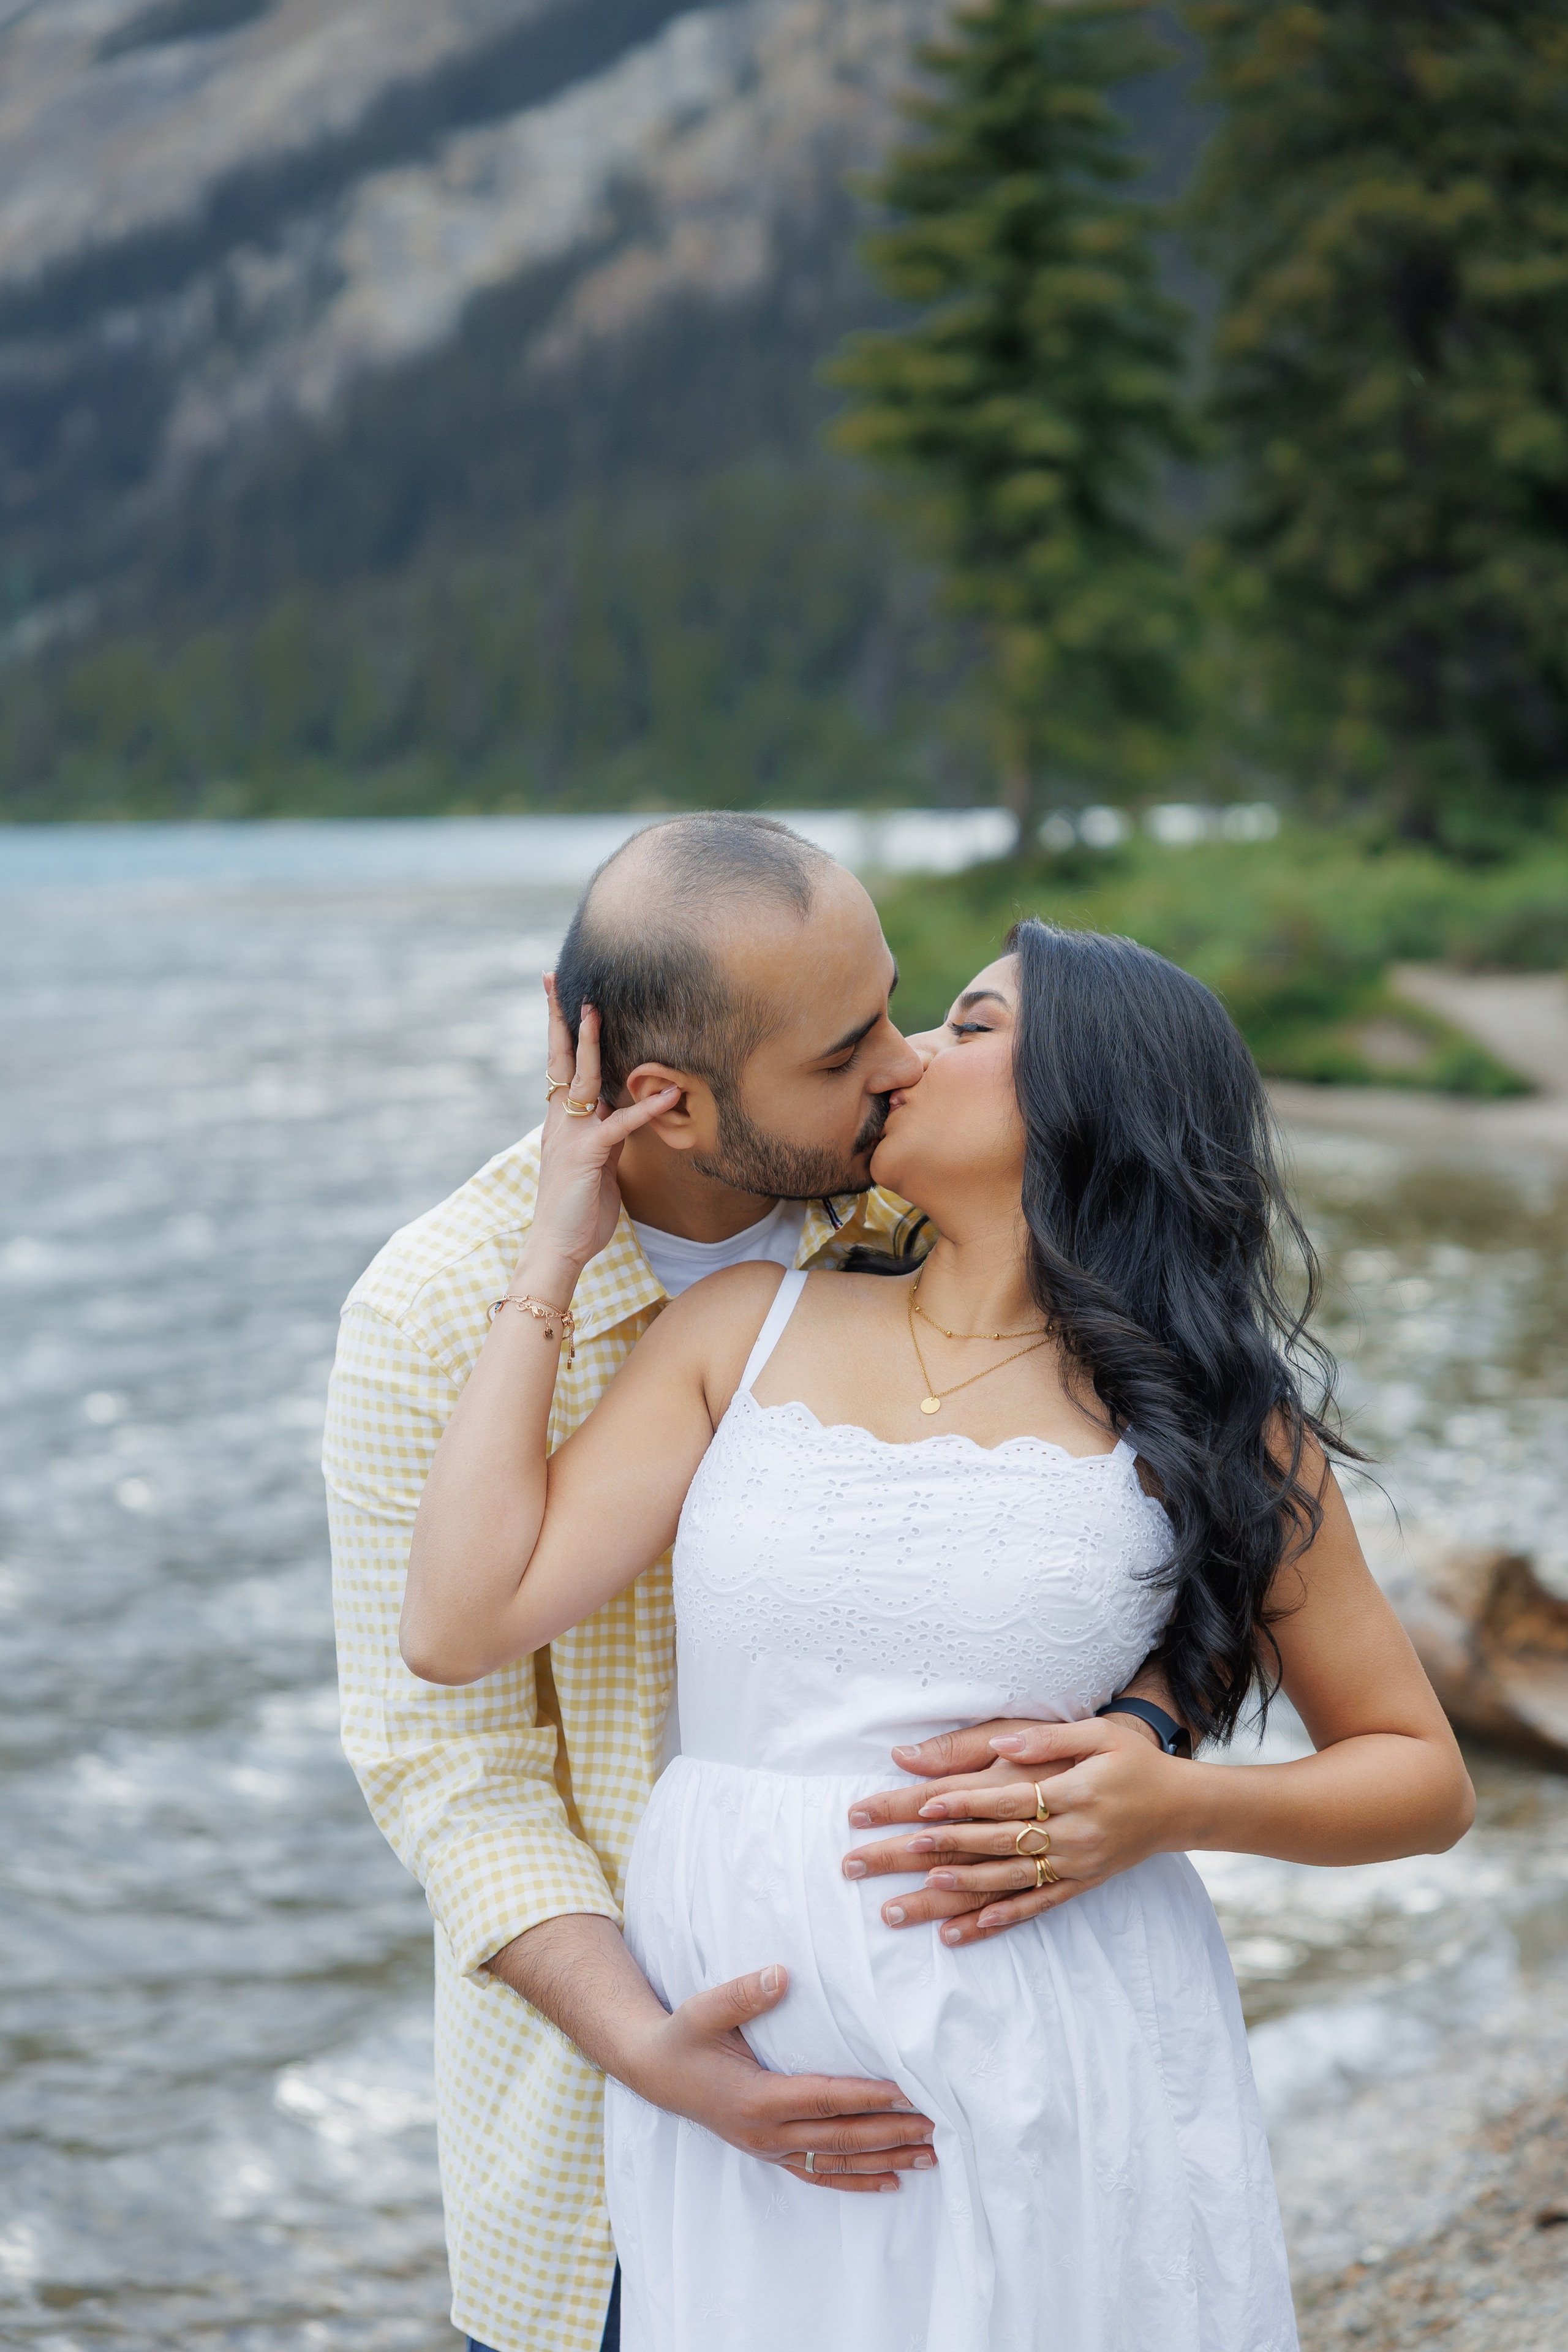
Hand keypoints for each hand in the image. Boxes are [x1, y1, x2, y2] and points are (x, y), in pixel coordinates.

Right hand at [523, 978, 676, 1282]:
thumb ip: (606, 1133)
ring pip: (583, 1080)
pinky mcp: (589, 1156)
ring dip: (593, 1044)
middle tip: (557, 980)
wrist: (557, 1247)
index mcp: (561, 1121)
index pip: (559, 1065)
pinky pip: (621, 1125)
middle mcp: (561, 1122)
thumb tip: (621, 1112)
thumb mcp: (594, 1162)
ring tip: (600, 1010)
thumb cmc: (577, 1209)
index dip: (558, 1029)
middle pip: (560, 1060)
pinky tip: (672, 1094)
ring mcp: (572, 1136)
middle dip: (560, 1018)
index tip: (555, 993)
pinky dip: (647, 1108)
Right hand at [623, 1963, 936, 2193]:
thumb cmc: (683, 2037)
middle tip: (938, 2125)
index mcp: (757, 2098)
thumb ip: (742, 1994)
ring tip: (930, 2155)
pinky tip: (890, 2181)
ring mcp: (769, 2149)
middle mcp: (767, 2132)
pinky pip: (820, 2173)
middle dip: (892, 2132)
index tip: (908, 2092)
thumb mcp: (703, 2011)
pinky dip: (857, 2181)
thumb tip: (781, 1974)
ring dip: (886, 2159)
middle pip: (842, 2137)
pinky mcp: (770, 2153)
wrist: (654, 2072)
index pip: (825, 2099)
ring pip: (838, 2161)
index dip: (868, 2096)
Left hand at [842, 1717, 1191, 1946]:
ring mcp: (1074, 1864)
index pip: (1002, 1798)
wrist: (1180, 1806)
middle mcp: (1070, 1832)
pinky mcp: (1079, 1884)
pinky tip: (963, 1933)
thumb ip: (1046, 1738)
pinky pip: (1034, 1907)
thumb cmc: (1132, 1760)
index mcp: (1070, 1790)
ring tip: (910, 1897)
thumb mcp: (1097, 1734)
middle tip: (884, 1856)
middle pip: (991, 1844)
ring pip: (1005, 1882)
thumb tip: (1000, 1737)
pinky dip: (999, 1920)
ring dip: (956, 1892)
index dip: (959, 1803)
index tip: (916, 1809)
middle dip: (933, 1851)